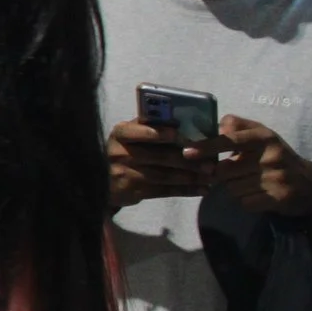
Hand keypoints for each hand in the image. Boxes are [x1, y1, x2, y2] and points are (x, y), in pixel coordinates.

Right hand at [108, 118, 227, 208]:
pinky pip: (164, 191)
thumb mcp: (127, 135)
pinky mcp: (133, 192)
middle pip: (159, 156)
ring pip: (164, 176)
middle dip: (187, 160)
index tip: (177, 134)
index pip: (136, 132)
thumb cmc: (123, 150)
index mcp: (120, 134)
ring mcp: (126, 174)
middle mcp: (120, 153)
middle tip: (211, 162)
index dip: (156, 133)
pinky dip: (185, 190)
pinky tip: (201, 189)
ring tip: (210, 176)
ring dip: (191, 177)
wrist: (101, 179)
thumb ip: (147, 127)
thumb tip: (181, 119)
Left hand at [213, 116, 311, 216]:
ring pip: (232, 188)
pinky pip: (243, 202)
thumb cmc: (277, 156)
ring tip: (250, 183)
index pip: (231, 140)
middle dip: (224, 174)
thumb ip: (238, 126)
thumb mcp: (262, 135)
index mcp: (265, 138)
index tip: (187, 152)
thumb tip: (218, 128)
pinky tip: (258, 194)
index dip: (207, 146)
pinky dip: (245, 200)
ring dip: (234, 188)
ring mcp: (274, 179)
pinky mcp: (276, 198)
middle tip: (237, 173)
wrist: (310, 183)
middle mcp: (270, 156)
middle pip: (224, 170)